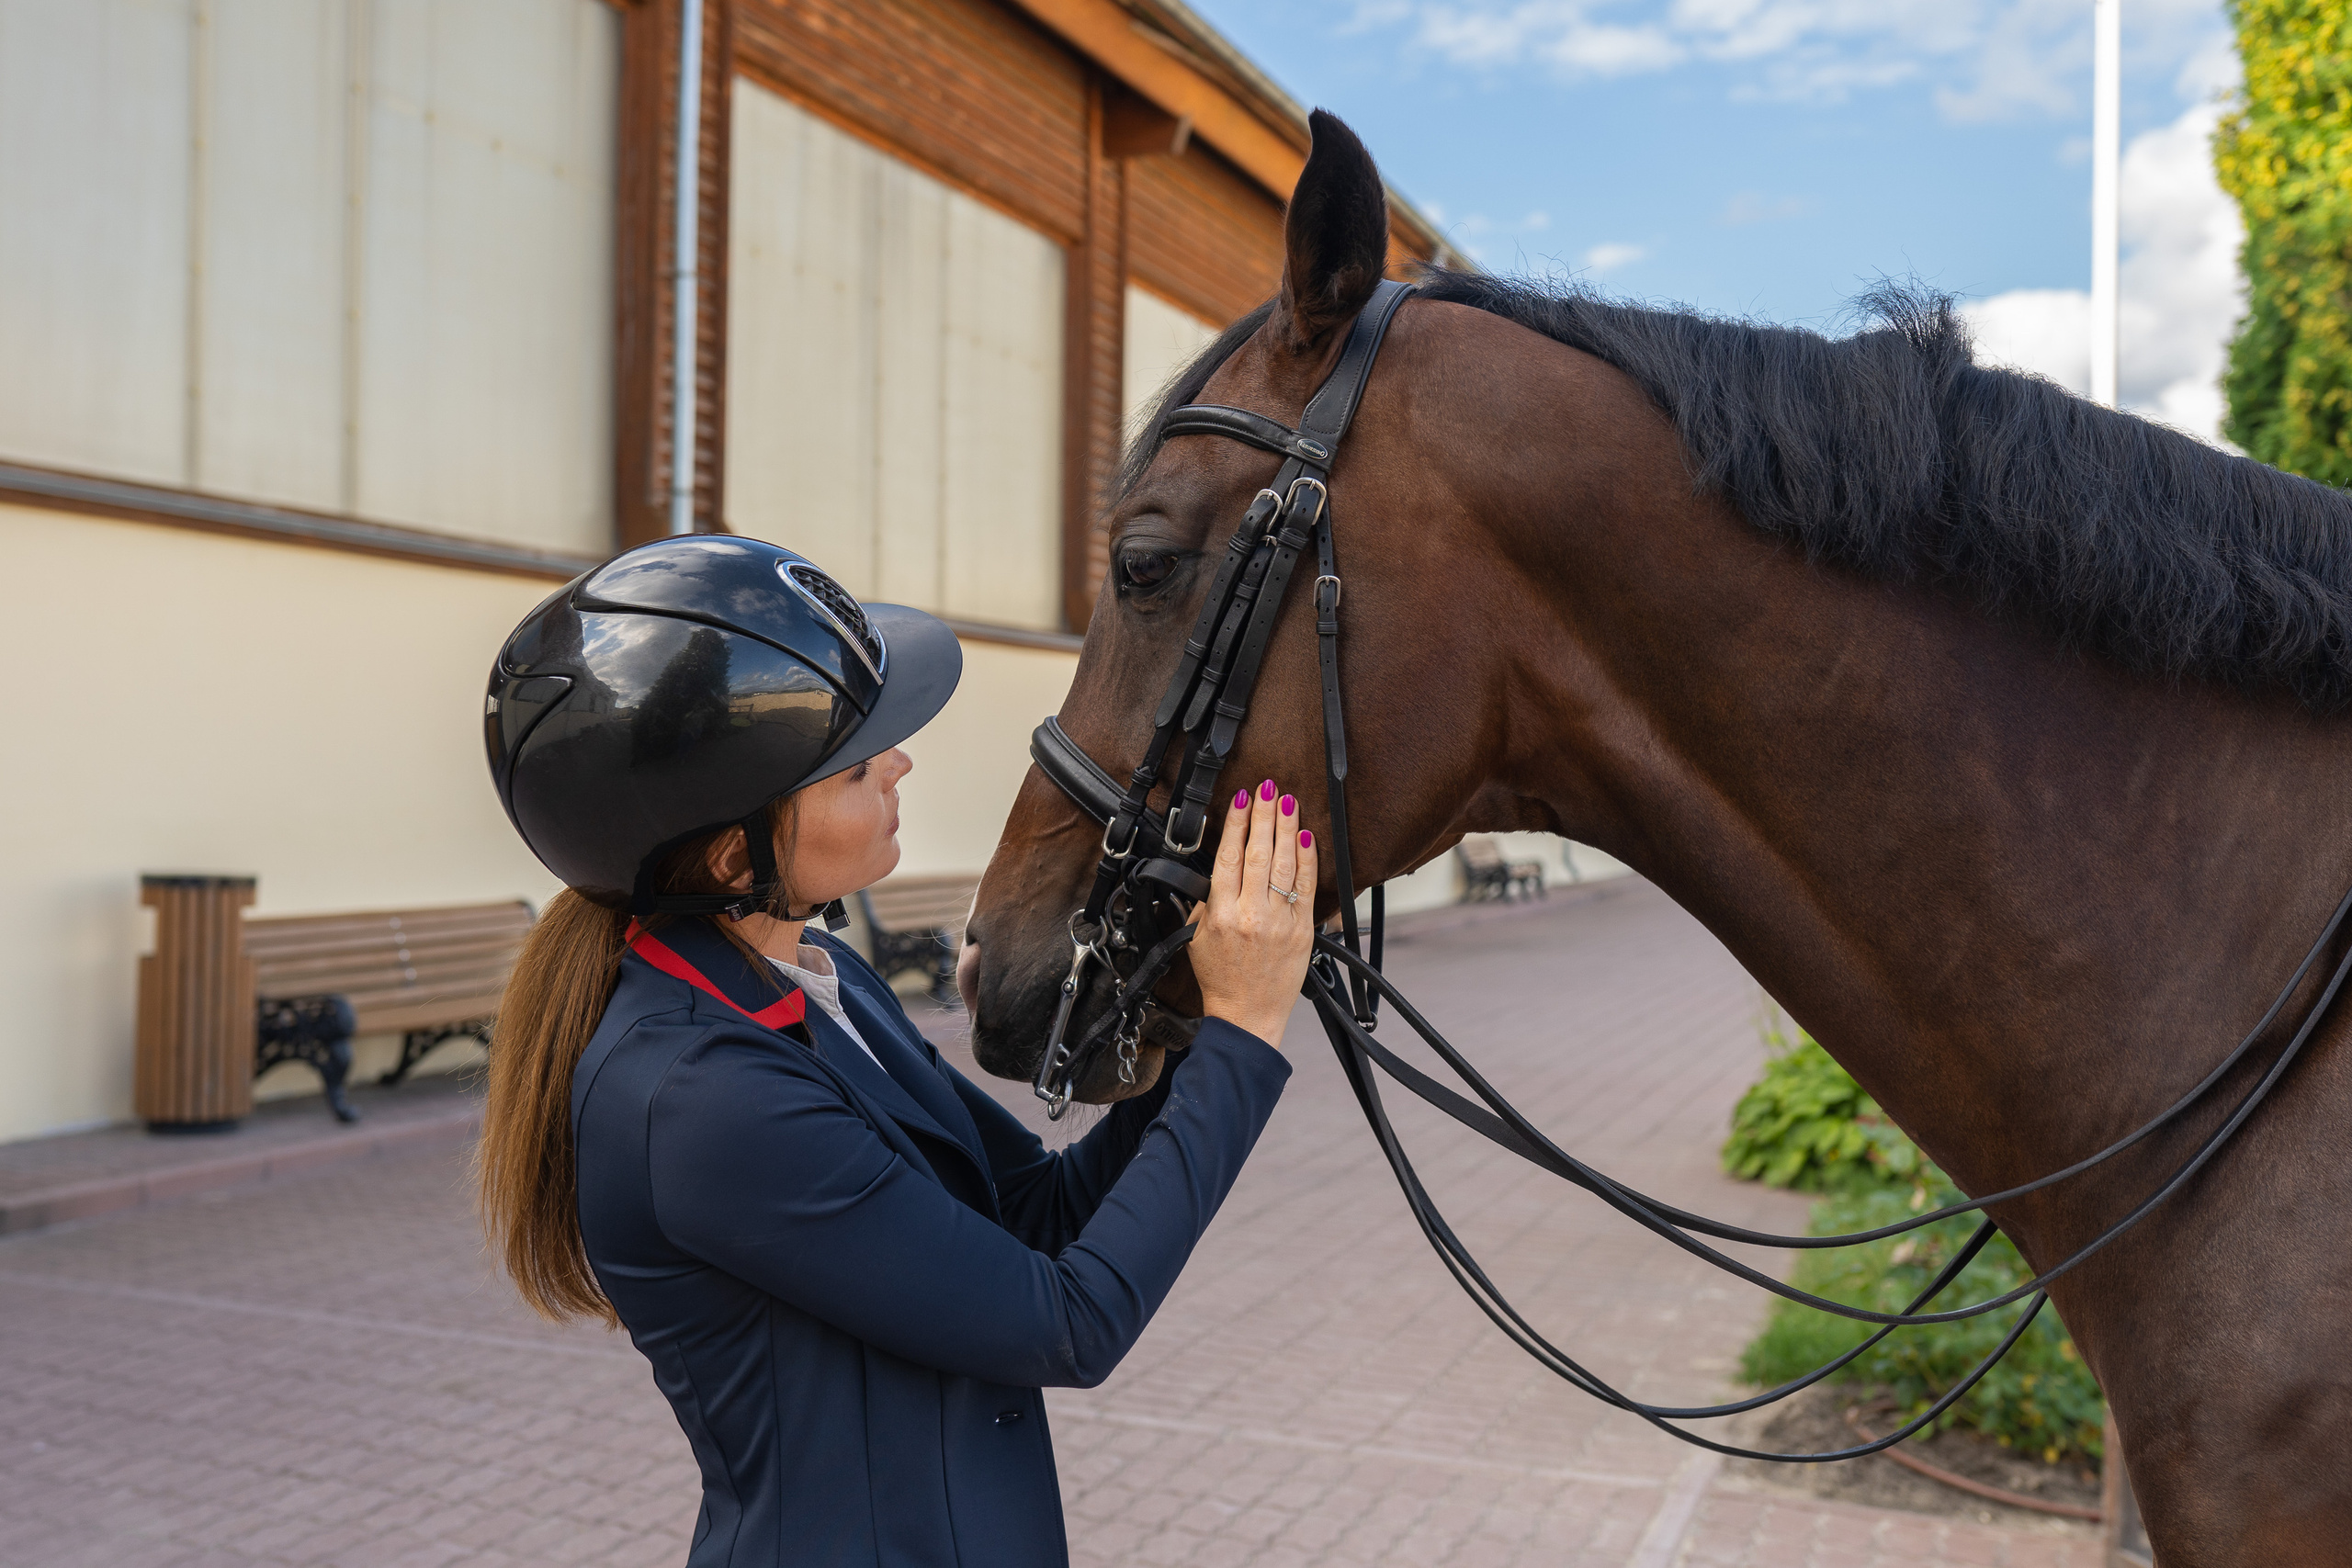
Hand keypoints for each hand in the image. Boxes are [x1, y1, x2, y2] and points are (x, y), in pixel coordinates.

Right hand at [1191, 779, 1319, 1049]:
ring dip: (1286, 827)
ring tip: (1286, 801)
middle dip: (1262, 815)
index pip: (1228, 858)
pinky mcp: (1303, 930)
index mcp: (1221, 915)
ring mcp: (1280, 921)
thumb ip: (1207, 902)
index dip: (1234, 825)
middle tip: (1266, 788)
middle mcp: (1251, 915)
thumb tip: (1218, 868)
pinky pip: (1308, 887)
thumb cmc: (1221, 980)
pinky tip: (1306, 836)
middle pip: (1258, 854)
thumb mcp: (1198, 939)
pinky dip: (1308, 859)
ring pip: (1285, 864)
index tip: (1238, 800)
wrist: (1248, 1016)